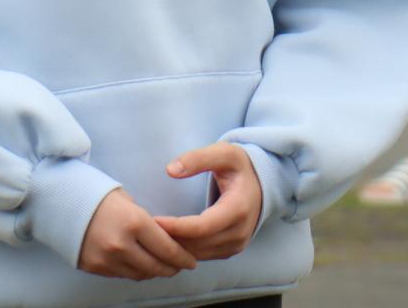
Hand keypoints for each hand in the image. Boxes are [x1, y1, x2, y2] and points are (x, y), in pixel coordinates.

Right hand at [78, 189, 196, 280]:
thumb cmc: (93, 194)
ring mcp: (108, 259)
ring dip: (153, 271)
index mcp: (134, 222)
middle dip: (172, 268)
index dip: (184, 258)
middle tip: (179, 265)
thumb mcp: (125, 199)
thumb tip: (162, 237)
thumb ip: (145, 221)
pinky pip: (123, 275)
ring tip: (159, 265)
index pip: (169, 249)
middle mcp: (123, 245)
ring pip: (142, 275)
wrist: (58, 200)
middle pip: (158, 267)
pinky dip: (133, 270)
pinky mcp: (95, 267)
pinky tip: (137, 263)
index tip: (192, 261)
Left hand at [154, 144, 264, 261]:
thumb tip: (170, 170)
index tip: (153, 220)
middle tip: (144, 228)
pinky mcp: (230, 249)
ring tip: (151, 234)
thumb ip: (197, 158)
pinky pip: (204, 255)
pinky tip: (166, 239)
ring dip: (176, 247)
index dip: (177, 227)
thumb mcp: (223, 153)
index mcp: (238, 209)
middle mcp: (239, 232)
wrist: (262, 184)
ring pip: (200, 254)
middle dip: (171, 239)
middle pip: (199, 244)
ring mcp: (236, 244)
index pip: (203, 227)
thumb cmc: (239, 166)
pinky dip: (184, 250)